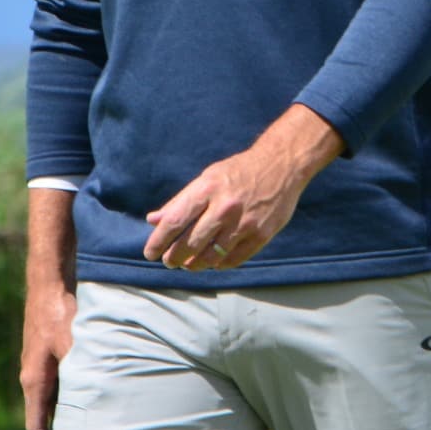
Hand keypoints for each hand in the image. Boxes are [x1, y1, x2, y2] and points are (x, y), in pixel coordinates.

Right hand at [19, 280, 75, 429]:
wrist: (48, 282)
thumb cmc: (57, 312)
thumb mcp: (71, 342)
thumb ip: (79, 368)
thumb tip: (89, 390)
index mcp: (34, 379)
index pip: (35, 422)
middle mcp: (31, 375)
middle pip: (42, 413)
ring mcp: (37, 363)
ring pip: (50, 396)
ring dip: (62, 409)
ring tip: (82, 423)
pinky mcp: (46, 352)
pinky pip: (55, 380)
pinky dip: (66, 391)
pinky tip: (83, 391)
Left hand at [143, 105, 341, 270]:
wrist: (281, 165)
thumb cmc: (238, 171)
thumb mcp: (207, 178)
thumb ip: (180, 201)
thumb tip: (153, 220)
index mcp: (207, 188)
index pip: (175, 221)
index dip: (158, 241)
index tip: (150, 253)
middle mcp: (224, 207)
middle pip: (190, 243)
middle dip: (174, 257)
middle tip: (169, 261)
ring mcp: (244, 222)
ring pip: (211, 256)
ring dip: (195, 264)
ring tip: (188, 264)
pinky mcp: (261, 235)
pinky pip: (233, 259)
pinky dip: (219, 264)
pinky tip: (213, 262)